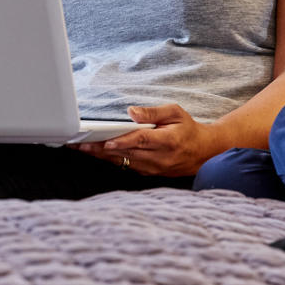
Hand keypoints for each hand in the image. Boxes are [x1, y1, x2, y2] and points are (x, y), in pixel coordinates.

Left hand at [73, 104, 219, 177]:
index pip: (141, 141)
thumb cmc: (188, 130)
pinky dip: (111, 160)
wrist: (203, 153)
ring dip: (101, 156)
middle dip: (102, 149)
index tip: (106, 141)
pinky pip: (127, 166)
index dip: (123, 142)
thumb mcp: (175, 112)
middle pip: (127, 153)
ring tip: (82, 148)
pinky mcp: (149, 173)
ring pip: (123, 162)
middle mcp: (159, 158)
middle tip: (81, 143)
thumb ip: (153, 112)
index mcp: (168, 141)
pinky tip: (96, 153)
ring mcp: (154, 168)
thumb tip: (132, 112)